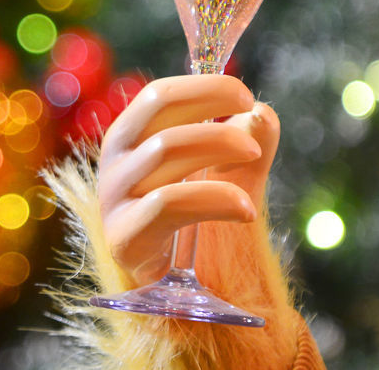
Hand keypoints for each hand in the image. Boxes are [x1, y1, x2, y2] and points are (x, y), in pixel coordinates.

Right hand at [97, 74, 279, 285]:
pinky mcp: (124, 235)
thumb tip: (264, 113)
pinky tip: (247, 209)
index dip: (203, 87)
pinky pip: (169, 202)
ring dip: (218, 144)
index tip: (245, 95)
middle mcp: (114, 160)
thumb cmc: (187, 222)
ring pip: (166, 149)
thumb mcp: (222, 176)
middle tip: (253, 119)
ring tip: (256, 158)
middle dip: (211, 107)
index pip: (158, 95)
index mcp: (130, 137)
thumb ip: (244, 144)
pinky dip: (214, 198)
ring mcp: (114, 197)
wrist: (166, 291)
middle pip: (158, 112)